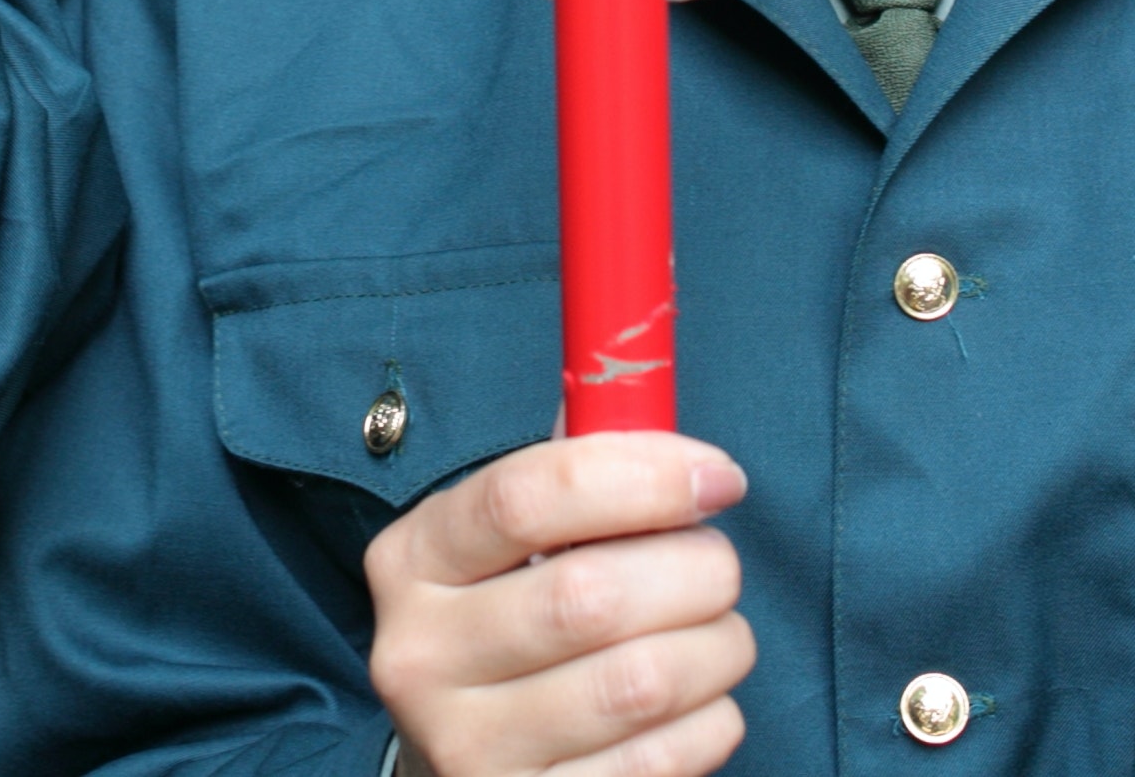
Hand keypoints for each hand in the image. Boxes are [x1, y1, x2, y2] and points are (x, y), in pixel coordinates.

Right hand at [366, 434, 753, 776]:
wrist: (465, 760)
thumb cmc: (516, 619)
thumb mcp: (512, 543)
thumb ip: (577, 474)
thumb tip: (652, 395)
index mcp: (413, 560)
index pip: (524, 497)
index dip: (641, 476)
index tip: (718, 477)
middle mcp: (420, 657)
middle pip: (591, 596)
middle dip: (695, 569)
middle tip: (721, 567)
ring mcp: (467, 749)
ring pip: (640, 682)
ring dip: (717, 647)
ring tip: (719, 633)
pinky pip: (660, 759)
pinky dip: (710, 721)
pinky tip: (700, 701)